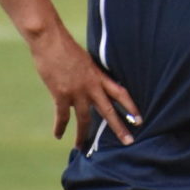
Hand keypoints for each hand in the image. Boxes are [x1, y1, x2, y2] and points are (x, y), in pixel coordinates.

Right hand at [28, 28, 141, 147]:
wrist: (50, 41)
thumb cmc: (66, 46)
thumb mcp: (86, 60)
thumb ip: (91, 75)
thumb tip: (92, 85)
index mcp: (99, 76)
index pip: (120, 93)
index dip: (131, 106)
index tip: (139, 119)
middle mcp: (91, 86)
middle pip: (108, 111)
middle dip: (118, 127)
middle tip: (128, 142)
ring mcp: (76, 92)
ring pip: (84, 119)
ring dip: (83, 135)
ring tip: (82, 148)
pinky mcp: (61, 95)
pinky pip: (62, 117)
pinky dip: (60, 127)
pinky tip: (58, 135)